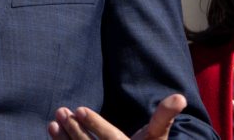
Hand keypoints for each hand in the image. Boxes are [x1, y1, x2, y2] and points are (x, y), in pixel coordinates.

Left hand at [47, 94, 186, 139]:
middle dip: (77, 131)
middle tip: (62, 112)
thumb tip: (180, 97)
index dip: (96, 125)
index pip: (112, 139)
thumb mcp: (157, 136)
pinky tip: (53, 130)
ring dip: (65, 139)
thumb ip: (164, 116)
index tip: (79, 108)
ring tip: (55, 120)